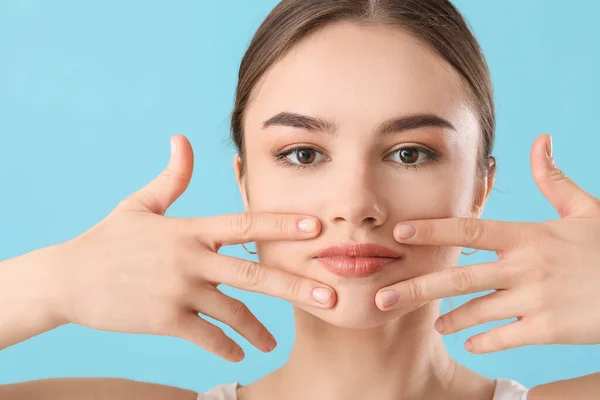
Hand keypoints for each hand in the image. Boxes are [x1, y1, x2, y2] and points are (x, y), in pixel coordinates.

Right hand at [52, 134, 335, 361]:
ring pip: (234, 312)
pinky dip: (225, 347)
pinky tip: (238, 355)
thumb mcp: (140, 204)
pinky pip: (206, 337)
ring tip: (274, 344)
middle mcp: (190, 259)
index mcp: (190, 229)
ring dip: (258, 331)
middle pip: (253, 274)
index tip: (317, 228)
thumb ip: (172, 178)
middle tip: (329, 299)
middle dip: (295, 286)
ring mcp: (178, 291)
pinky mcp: (164, 320)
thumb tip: (182, 138)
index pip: (245, 224)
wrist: (67, 278)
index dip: (283, 225)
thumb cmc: (107, 239)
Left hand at [375, 134, 599, 352]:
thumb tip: (539, 141)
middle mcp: (525, 266)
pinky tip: (467, 342)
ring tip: (431, 322)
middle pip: (459, 276)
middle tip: (383, 297)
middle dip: (417, 286)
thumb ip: (554, 179)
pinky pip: (505, 337)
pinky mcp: (550, 329)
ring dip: (448, 318)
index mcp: (527, 235)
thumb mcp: (586, 209)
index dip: (431, 229)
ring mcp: (536, 300)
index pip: (469, 229)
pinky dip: (483, 341)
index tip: (398, 232)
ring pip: (477, 311)